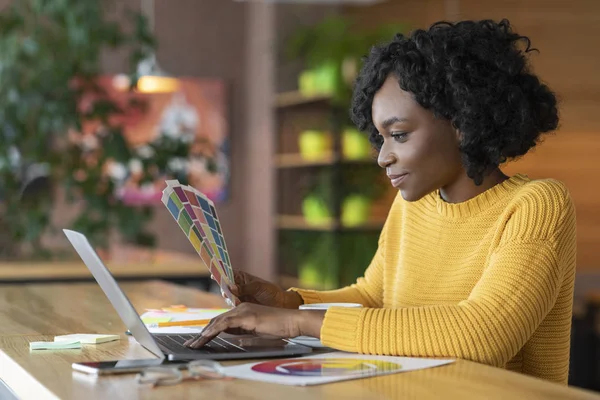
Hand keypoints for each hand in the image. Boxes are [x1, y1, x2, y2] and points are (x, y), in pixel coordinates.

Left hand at [184, 303, 324, 348]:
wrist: (292, 321)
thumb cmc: (279, 329)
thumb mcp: (257, 333)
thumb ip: (244, 334)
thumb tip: (232, 339)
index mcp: (243, 312)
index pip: (221, 322)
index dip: (208, 332)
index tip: (198, 342)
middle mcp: (240, 308)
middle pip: (216, 321)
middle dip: (202, 334)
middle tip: (190, 344)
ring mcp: (243, 310)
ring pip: (218, 321)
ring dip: (204, 334)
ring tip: (194, 344)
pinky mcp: (247, 315)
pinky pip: (226, 323)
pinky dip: (215, 329)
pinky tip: (206, 336)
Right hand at [225, 270, 302, 308]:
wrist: (279, 304)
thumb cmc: (270, 292)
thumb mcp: (258, 287)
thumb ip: (244, 288)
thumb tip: (231, 287)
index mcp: (242, 277)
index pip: (228, 272)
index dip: (220, 273)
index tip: (213, 275)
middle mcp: (238, 286)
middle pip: (225, 286)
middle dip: (224, 289)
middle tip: (227, 292)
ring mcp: (238, 296)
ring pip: (227, 297)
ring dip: (229, 298)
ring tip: (237, 301)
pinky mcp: (240, 306)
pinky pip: (232, 306)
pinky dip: (233, 306)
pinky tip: (238, 306)